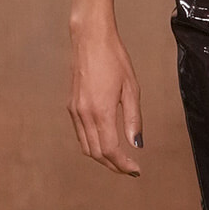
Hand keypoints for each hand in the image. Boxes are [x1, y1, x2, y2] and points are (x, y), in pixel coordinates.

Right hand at [68, 23, 142, 175]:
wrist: (90, 39)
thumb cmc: (114, 59)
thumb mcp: (131, 88)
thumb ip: (134, 119)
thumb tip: (136, 143)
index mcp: (101, 111)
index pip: (111, 150)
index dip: (123, 164)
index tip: (136, 170)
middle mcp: (84, 114)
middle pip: (97, 153)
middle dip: (114, 165)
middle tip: (130, 169)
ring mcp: (75, 111)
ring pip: (86, 147)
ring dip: (102, 158)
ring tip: (119, 160)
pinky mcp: (71, 106)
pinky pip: (80, 135)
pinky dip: (92, 145)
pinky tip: (105, 143)